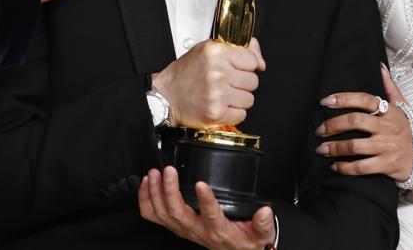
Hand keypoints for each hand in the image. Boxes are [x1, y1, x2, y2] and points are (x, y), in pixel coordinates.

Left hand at [139, 166, 276, 249]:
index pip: (210, 216)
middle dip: (170, 191)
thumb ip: (263, 224)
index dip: (205, 200)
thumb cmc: (244, 241)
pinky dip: (146, 200)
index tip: (202, 183)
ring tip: (155, 173)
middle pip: (177, 214)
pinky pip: (154, 217)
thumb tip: (265, 212)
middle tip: (169, 171)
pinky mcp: (175, 226)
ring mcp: (184, 229)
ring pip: (163, 215)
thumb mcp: (261, 236)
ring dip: (155, 193)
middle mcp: (197, 231)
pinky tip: (147, 184)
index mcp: (218, 231)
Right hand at [152, 38, 265, 127]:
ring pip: (249, 99)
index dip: (246, 66)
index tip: (237, 68)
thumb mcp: (209, 50)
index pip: (252, 61)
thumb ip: (239, 50)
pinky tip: (220, 105)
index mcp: (216, 53)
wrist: (167, 95)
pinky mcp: (216, 113)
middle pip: (253, 81)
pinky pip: (241, 115)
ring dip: (238, 99)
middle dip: (242, 84)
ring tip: (222, 95)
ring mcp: (217, 94)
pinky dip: (233, 113)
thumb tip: (261, 61)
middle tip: (226, 83)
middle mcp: (217, 72)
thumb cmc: (187, 73)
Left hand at [314, 65, 412, 179]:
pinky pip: (361, 167)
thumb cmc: (411, 130)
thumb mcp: (404, 107)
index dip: (343, 99)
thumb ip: (390, 88)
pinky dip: (345, 167)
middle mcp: (387, 128)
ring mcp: (387, 147)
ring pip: (355, 146)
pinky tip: (334, 166)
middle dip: (333, 125)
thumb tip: (379, 67)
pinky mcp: (386, 165)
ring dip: (335, 148)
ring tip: (321, 149)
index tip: (325, 101)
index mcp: (389, 112)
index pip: (364, 100)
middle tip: (319, 130)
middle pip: (355, 122)